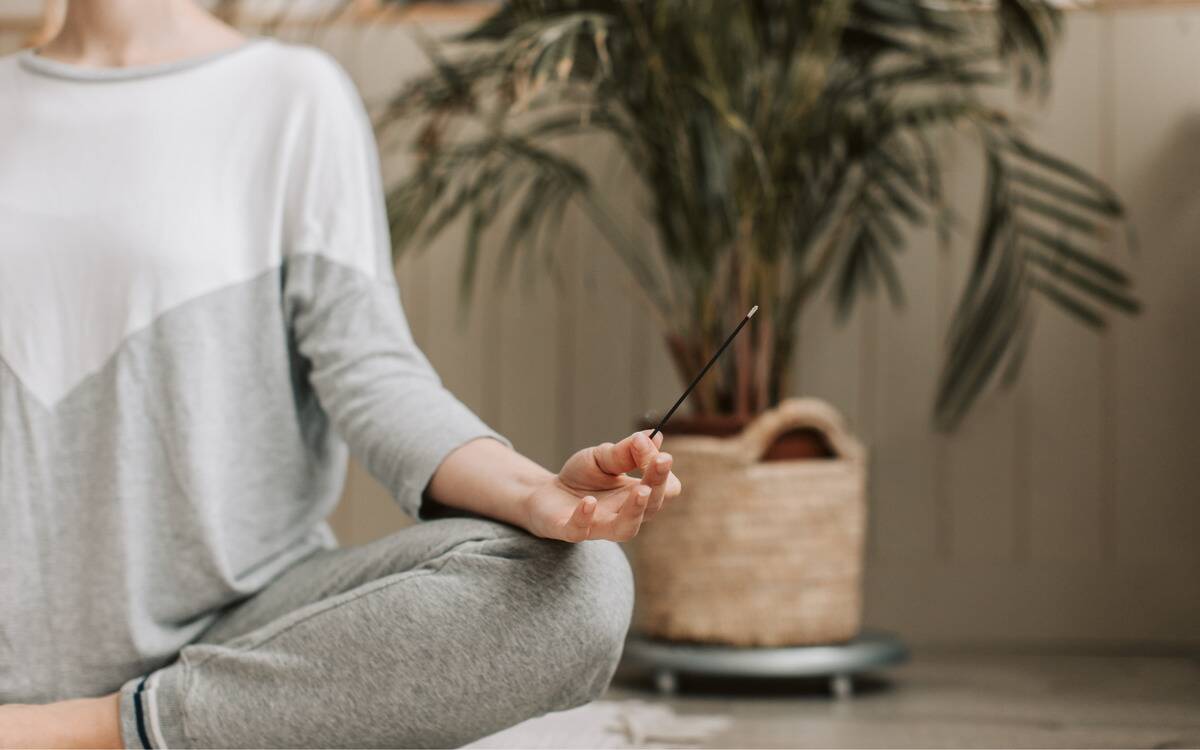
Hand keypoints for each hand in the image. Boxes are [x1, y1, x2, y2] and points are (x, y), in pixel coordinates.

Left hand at [523, 430, 681, 541]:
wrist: (545, 493)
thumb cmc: (581, 478)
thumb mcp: (602, 457)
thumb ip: (625, 451)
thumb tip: (654, 435)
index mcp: (636, 495)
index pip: (666, 489)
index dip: (664, 471)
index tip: (658, 450)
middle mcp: (623, 514)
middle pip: (652, 507)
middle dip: (658, 484)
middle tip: (659, 461)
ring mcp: (598, 526)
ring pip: (626, 529)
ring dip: (635, 511)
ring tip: (641, 490)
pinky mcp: (570, 530)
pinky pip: (580, 531)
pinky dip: (585, 517)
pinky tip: (589, 501)